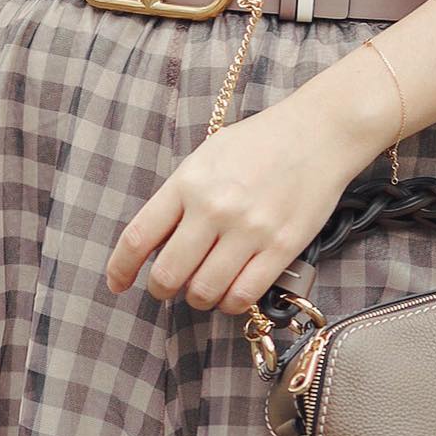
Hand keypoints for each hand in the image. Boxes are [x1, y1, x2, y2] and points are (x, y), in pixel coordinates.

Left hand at [104, 91, 371, 315]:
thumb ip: (179, 196)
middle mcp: (214, 208)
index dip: (120, 269)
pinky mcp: (282, 248)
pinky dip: (230, 302)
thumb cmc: (259, 143)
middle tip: (168, 287)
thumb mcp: (207, 157)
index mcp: (188, 182)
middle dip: (161, 289)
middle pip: (167, 274)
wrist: (319, 132)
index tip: (117, 283)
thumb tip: (153, 241)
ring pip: (204, 292)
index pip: (138, 237)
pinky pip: (243, 295)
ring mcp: (249, 230)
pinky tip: (231, 292)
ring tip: (203, 288)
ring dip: (198, 298)